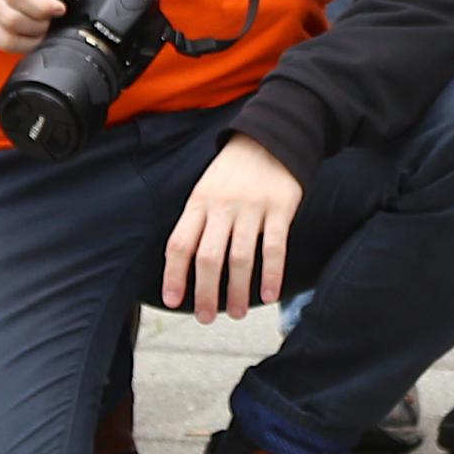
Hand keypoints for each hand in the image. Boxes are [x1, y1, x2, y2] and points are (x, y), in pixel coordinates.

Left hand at [162, 133, 306, 320]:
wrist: (272, 136)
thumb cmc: (234, 171)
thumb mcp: (206, 188)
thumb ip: (198, 222)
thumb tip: (185, 267)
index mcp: (199, 201)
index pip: (180, 243)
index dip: (174, 275)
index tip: (173, 301)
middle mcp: (223, 206)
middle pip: (208, 257)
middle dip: (205, 293)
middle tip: (206, 318)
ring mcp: (252, 207)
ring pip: (240, 257)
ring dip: (236, 291)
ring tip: (236, 313)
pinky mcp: (280, 207)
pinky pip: (275, 247)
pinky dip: (271, 274)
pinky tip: (269, 296)